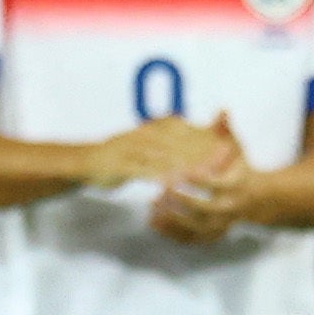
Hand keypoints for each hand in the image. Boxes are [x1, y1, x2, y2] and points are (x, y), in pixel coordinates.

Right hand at [88, 115, 241, 190]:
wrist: (84, 163)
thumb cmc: (117, 157)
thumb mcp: (145, 144)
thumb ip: (168, 141)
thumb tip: (190, 139)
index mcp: (152, 129)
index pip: (186, 130)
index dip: (207, 138)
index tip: (229, 147)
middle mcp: (145, 135)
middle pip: (181, 141)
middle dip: (205, 149)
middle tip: (227, 159)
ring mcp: (133, 149)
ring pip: (166, 155)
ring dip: (189, 163)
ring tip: (209, 173)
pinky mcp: (123, 164)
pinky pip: (146, 171)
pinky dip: (162, 177)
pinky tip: (176, 185)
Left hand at [146, 115, 260, 242]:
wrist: (257, 199)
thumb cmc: (240, 169)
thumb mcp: (238, 149)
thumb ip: (226, 131)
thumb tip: (223, 110)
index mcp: (236, 186)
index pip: (217, 184)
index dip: (198, 180)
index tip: (180, 172)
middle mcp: (230, 208)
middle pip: (205, 209)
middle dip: (183, 201)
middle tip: (163, 190)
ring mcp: (221, 225)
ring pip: (196, 228)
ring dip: (174, 219)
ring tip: (153, 206)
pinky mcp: (212, 235)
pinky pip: (191, 240)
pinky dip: (172, 233)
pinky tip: (154, 222)